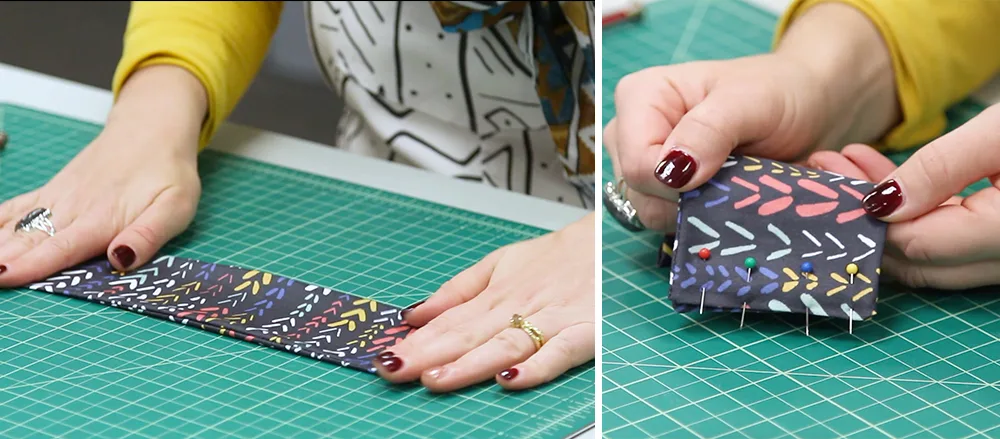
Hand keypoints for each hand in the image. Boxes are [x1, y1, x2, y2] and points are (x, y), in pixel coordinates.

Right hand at [0, 65, 204, 286]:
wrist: (152, 128)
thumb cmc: (169, 172)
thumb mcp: (176, 206)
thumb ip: (149, 234)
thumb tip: (120, 258)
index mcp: (103, 219)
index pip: (61, 249)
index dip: (31, 266)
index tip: (3, 277)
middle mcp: (73, 209)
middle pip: (31, 241)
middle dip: (3, 259)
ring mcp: (59, 198)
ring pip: (18, 225)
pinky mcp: (53, 190)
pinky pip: (17, 207)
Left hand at [373, 212, 594, 391]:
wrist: (612, 238)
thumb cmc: (557, 256)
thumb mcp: (502, 262)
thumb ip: (459, 290)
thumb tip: (414, 314)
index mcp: (497, 293)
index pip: (449, 322)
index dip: (417, 342)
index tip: (384, 358)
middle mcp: (520, 306)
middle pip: (469, 334)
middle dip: (429, 354)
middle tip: (394, 371)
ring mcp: (553, 319)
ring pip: (506, 343)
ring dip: (470, 363)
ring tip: (437, 378)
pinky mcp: (586, 331)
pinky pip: (560, 352)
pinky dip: (536, 366)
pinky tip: (510, 379)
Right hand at [604, 3, 898, 231]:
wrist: (807, 106)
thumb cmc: (780, 92)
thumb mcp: (752, 101)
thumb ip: (709, 130)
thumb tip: (673, 173)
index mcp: (640, 97)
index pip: (637, 165)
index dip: (678, 183)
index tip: (726, 173)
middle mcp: (629, 131)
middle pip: (640, 193)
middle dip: (691, 197)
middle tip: (739, 173)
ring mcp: (644, 163)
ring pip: (653, 213)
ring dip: (700, 209)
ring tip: (736, 180)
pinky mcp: (660, 190)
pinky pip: (669, 221)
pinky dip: (703, 216)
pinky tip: (728, 194)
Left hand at [807, 104, 999, 288]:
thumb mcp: (998, 133)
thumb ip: (941, 169)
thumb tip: (879, 203)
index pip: (913, 244)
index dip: (863, 218)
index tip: (824, 184)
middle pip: (915, 258)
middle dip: (862, 218)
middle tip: (823, 175)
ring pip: (931, 248)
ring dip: (884, 213)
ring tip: (843, 165)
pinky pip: (952, 236)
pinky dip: (918, 211)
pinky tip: (884, 174)